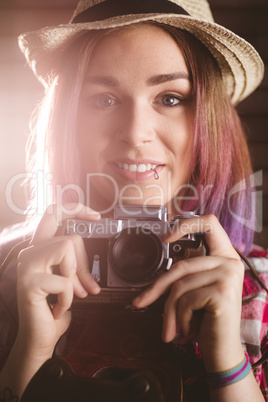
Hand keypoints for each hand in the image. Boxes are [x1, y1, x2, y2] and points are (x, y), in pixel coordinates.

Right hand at [16, 203, 100, 360]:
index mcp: (39, 249)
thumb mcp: (70, 282)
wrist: (40, 338)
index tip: (95, 216)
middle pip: (70, 238)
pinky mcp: (30, 282)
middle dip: (83, 265)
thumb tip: (94, 258)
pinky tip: (58, 308)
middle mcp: (30, 253)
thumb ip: (75, 265)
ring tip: (71, 296)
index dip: (75, 209)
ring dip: (76, 279)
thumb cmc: (54, 308)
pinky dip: (69, 298)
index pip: (53, 214)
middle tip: (86, 287)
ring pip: (66, 248)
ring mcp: (27, 266)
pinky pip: (65, 280)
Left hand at [133, 214, 244, 371]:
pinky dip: (180, 317)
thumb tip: (157, 266)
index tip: (165, 237)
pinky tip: (189, 328)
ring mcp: (228, 275)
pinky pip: (186, 299)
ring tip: (173, 326)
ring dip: (170, 310)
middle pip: (181, 265)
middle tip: (141, 302)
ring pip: (180, 285)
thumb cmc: (206, 319)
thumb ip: (186, 272)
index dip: (186, 223)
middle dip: (157, 288)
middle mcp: (230, 262)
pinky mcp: (223, 292)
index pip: (209, 223)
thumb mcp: (196, 289)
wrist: (222, 350)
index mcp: (224, 256)